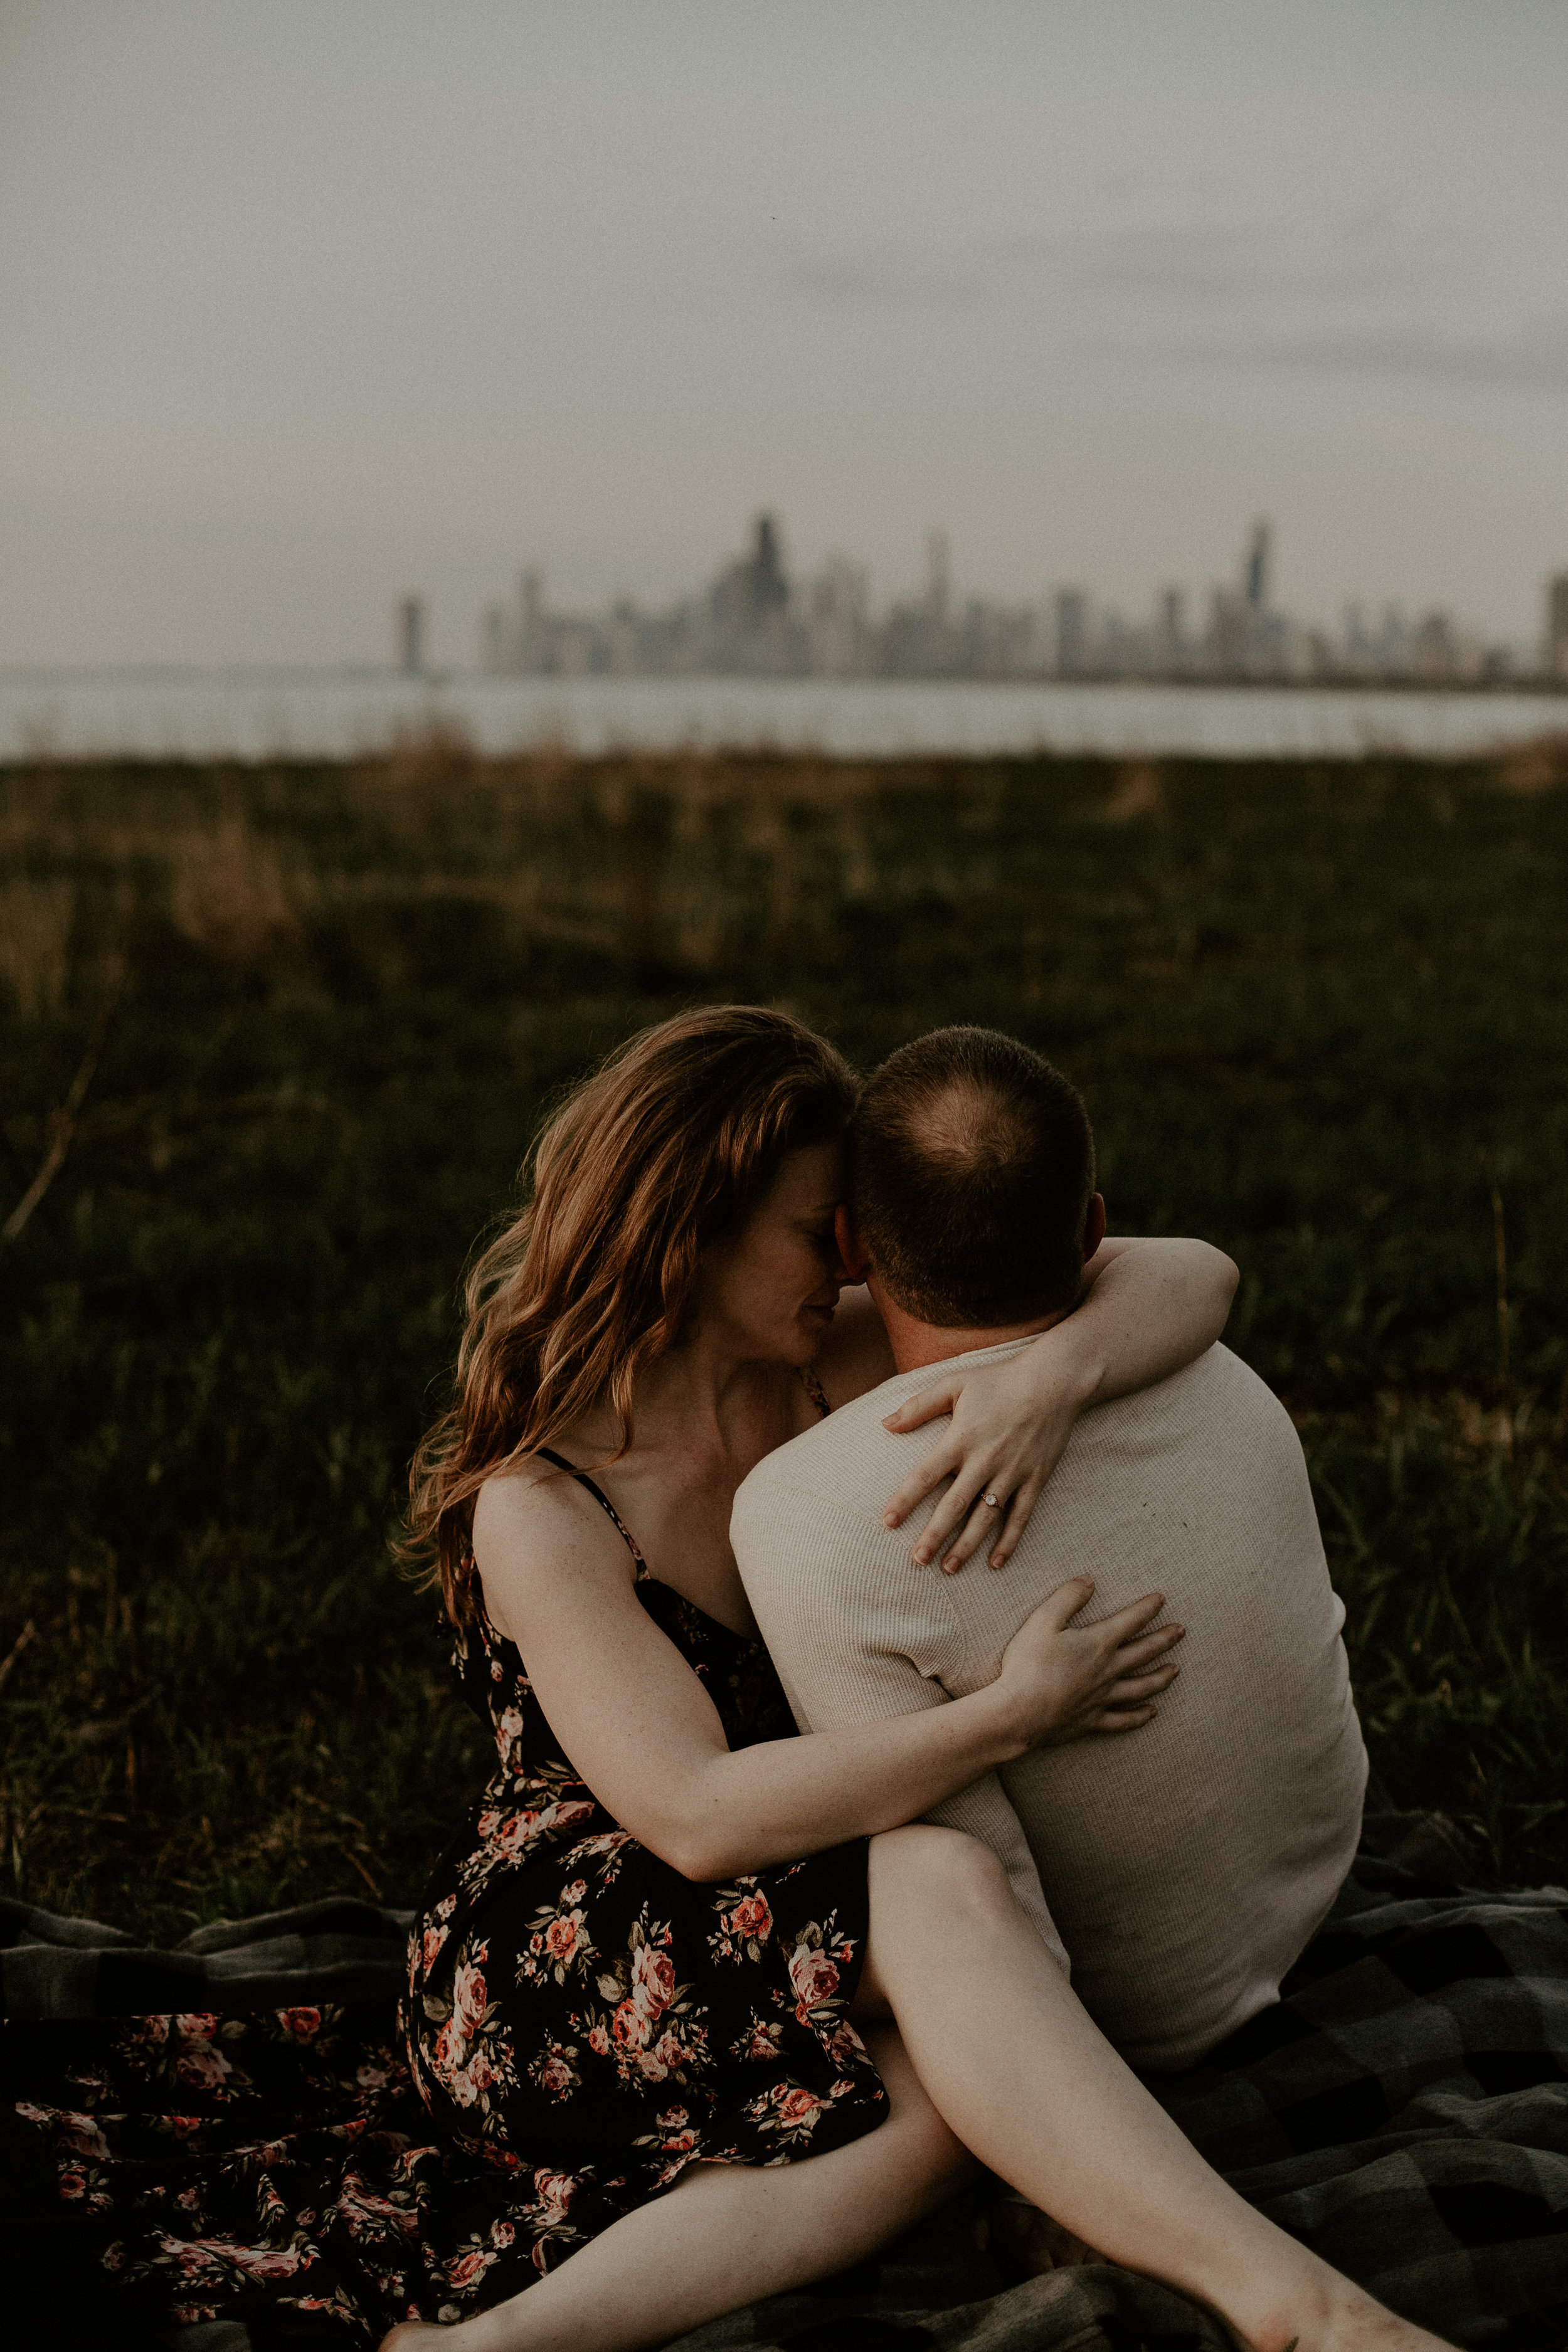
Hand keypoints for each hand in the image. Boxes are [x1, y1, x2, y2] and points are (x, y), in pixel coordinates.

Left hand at [881, 1344, 1088, 1573]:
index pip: (925, 1475)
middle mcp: (984, 1461)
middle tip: (917, 1560)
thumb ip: (918, 1406)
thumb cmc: (999, 1381)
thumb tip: (885, 1424)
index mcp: (960, 1439)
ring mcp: (1012, 1473)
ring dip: (966, 1545)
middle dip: (934, 1535)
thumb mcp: (954, 1383)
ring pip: (986, 1517)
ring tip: (948, 1568)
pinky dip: (1009, 1541)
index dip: (905, 1500)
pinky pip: (1021, 1516)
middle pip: (954, 1505)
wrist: (1055, 1381)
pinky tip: (995, 1563)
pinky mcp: (1035, 1479)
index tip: (887, 1522)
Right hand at [993, 1579, 1181, 1748]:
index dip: (1147, 1608)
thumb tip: (1089, 1581)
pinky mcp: (1091, 1721)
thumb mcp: (1043, 1620)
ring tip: (1175, 1671)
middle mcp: (1107, 1671)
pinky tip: (1151, 1712)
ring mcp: (1102, 1698)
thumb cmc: (1028, 1664)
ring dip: (1161, 1677)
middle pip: (1144, 1653)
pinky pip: (1123, 1720)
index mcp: (1098, 1644)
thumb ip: (1068, 1597)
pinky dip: (1139, 1716)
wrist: (1019, 1712)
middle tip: (1181, 1631)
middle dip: (1164, 1639)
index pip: (1130, 1621)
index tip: (1161, 1599)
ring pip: (1141, 1687)